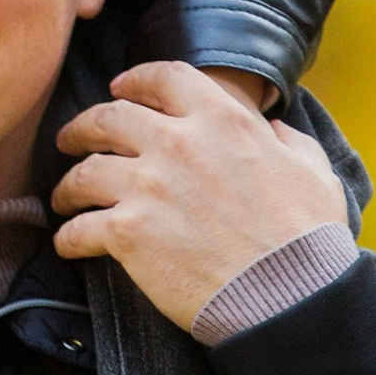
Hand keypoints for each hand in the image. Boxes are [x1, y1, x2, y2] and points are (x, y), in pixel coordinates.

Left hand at [51, 60, 344, 332]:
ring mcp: (148, 186)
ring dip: (68, 184)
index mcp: (222, 120)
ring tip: (63, 196)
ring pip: (84, 171)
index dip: (135, 80)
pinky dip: (67, 237)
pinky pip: (79, 228)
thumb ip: (287, 141)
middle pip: (108, 117)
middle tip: (71, 139)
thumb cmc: (307, 239)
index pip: (164, 78)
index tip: (119, 88)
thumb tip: (273, 129)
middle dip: (83, 126)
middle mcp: (178, 143)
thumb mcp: (312, 171)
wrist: (289, 296)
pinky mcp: (128, 233)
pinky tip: (67, 243)